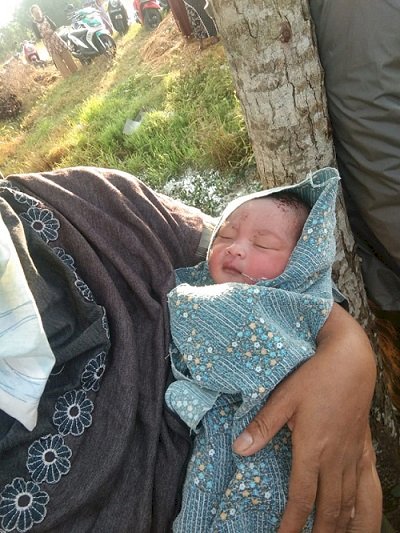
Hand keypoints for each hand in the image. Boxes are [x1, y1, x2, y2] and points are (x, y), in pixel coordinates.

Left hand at [232, 304, 379, 531]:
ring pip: (352, 502)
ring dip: (345, 527)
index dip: (292, 523)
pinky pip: (370, 485)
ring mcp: (353, 454)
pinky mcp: (364, 447)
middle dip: (320, 532)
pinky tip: (363, 519)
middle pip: (330, 507)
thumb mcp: (284, 397)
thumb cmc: (315, 376)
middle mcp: (336, 457)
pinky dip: (366, 508)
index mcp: (313, 447)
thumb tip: (240, 449)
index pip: (301, 496)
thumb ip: (263, 425)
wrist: (351, 361)